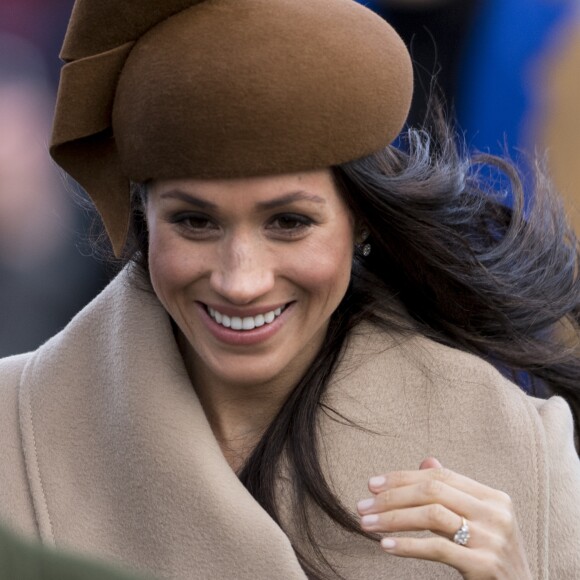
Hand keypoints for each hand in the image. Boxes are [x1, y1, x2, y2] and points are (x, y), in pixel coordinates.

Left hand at [357, 458, 531, 578]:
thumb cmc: (492, 557)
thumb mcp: (477, 521)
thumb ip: (453, 492)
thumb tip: (426, 462)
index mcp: (493, 497)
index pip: (440, 476)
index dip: (403, 477)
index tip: (372, 485)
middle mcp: (496, 513)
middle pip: (433, 491)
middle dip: (392, 497)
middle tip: (362, 505)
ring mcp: (493, 539)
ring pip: (432, 515)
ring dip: (392, 518)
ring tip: (366, 524)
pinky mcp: (485, 565)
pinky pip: (438, 548)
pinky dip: (407, 545)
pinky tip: (385, 544)